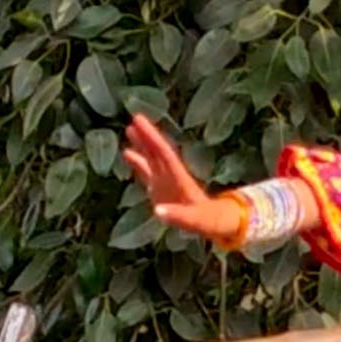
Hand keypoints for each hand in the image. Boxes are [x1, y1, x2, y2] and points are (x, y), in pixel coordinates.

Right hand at [123, 114, 243, 243]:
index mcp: (179, 178)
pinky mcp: (161, 189)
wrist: (213, 222)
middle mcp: (172, 175)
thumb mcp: (194, 220)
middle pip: (158, 152)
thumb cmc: (207, 220)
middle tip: (135, 119)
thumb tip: (158, 212)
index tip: (140, 122)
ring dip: (142, 145)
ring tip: (129, 129)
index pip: (164, 154)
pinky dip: (138, 163)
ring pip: (152, 159)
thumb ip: (178, 216)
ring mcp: (166, 181)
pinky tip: (127, 152)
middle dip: (147, 137)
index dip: (152, 138)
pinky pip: (147, 172)